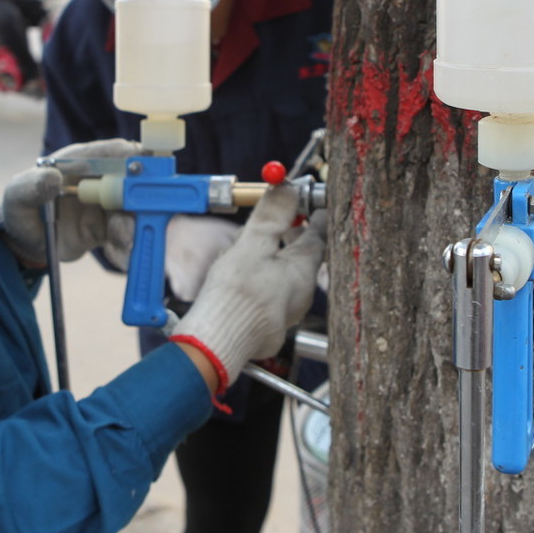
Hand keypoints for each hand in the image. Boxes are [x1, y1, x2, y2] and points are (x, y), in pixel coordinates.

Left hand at [2, 139, 137, 265]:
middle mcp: (100, 180)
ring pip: (133, 209)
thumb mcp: (17, 196)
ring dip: (132, 223)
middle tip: (139, 210)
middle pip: (133, 180)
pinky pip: (127, 233)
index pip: (113, 151)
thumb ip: (32, 186)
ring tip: (122, 239)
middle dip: (141, 193)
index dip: (132, 157)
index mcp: (81, 161)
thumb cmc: (20, 210)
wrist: (26, 244)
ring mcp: (108, 204)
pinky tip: (121, 253)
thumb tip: (52, 178)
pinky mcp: (110, 227)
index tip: (142, 170)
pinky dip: (128, 243)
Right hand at [170, 185, 325, 389]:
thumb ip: (271, 217)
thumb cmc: (235, 297)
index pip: (317, 238)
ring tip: (263, 245)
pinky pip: (274, 295)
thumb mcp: (252, 246)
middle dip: (295, 237)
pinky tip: (249, 276)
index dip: (312, 218)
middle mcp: (300, 295)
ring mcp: (285, 313)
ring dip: (279, 258)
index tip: (310, 204)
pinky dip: (267, 278)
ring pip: (289, 277)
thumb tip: (287, 188)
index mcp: (303, 273)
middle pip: (304, 258)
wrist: (216, 343)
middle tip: (287, 221)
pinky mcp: (268, 326)